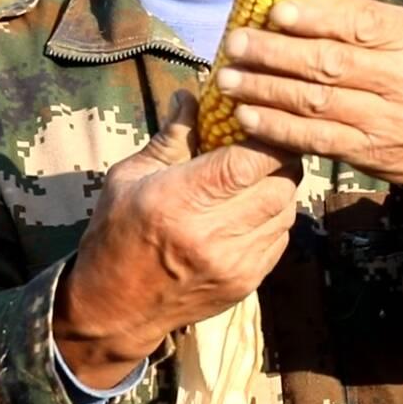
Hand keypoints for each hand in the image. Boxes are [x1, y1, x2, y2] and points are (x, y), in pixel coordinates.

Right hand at [52, 91, 299, 388]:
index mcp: (179, 202)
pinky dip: (276, 216)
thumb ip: (171, 137)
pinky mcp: (246, 283)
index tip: (264, 120)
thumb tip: (193, 94)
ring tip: (262, 173)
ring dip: (281, 186)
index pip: (247, 161)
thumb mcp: (130, 176)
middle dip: (281, 159)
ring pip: (286, 210)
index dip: (265, 137)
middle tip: (268, 143)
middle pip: (279, 184)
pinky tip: (255, 206)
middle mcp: (212, 236)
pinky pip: (280, 237)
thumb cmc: (116, 233)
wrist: (116, 309)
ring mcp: (234, 264)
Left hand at [213, 0, 402, 217]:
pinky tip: (247, 115)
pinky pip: (316, 140)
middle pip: (329, 64)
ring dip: (264, 90)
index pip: (359, 23)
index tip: (274, 11)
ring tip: (229, 77)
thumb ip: (368, 20)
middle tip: (235, 43)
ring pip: (315, 104)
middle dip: (274, 53)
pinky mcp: (371, 155)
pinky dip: (277, 128)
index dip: (313, 17)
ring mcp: (387, 122)